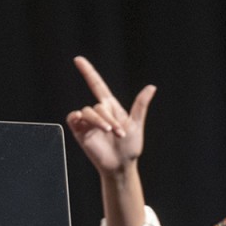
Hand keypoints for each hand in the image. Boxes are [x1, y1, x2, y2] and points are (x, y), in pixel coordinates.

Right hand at [66, 56, 155, 177]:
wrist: (120, 166)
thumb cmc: (130, 148)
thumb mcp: (137, 125)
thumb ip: (141, 105)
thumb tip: (151, 87)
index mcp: (111, 108)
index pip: (97, 85)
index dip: (88, 72)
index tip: (78, 59)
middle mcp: (98, 113)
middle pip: (97, 106)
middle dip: (108, 118)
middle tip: (119, 133)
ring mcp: (88, 123)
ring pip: (87, 112)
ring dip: (98, 121)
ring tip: (110, 133)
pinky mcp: (80, 133)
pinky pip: (73, 119)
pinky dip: (76, 118)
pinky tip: (83, 123)